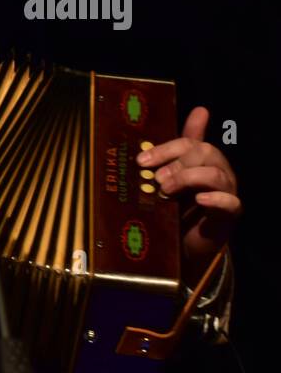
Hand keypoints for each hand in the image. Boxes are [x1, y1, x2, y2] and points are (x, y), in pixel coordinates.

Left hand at [136, 106, 240, 283]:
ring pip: (216, 174)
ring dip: (188, 178)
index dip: (165, 149)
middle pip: (206, 152)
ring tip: (165, 190)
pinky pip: (231, 203)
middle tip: (156, 178)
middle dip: (177, 163)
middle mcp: (218, 172)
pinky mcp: (228, 215)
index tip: (141, 161)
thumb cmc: (176, 208)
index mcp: (202, 161)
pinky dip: (215, 199)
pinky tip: (199, 200)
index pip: (189, 143)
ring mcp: (226, 192)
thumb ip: (165, 157)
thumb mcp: (166, 181)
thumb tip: (163, 127)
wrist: (184, 245)